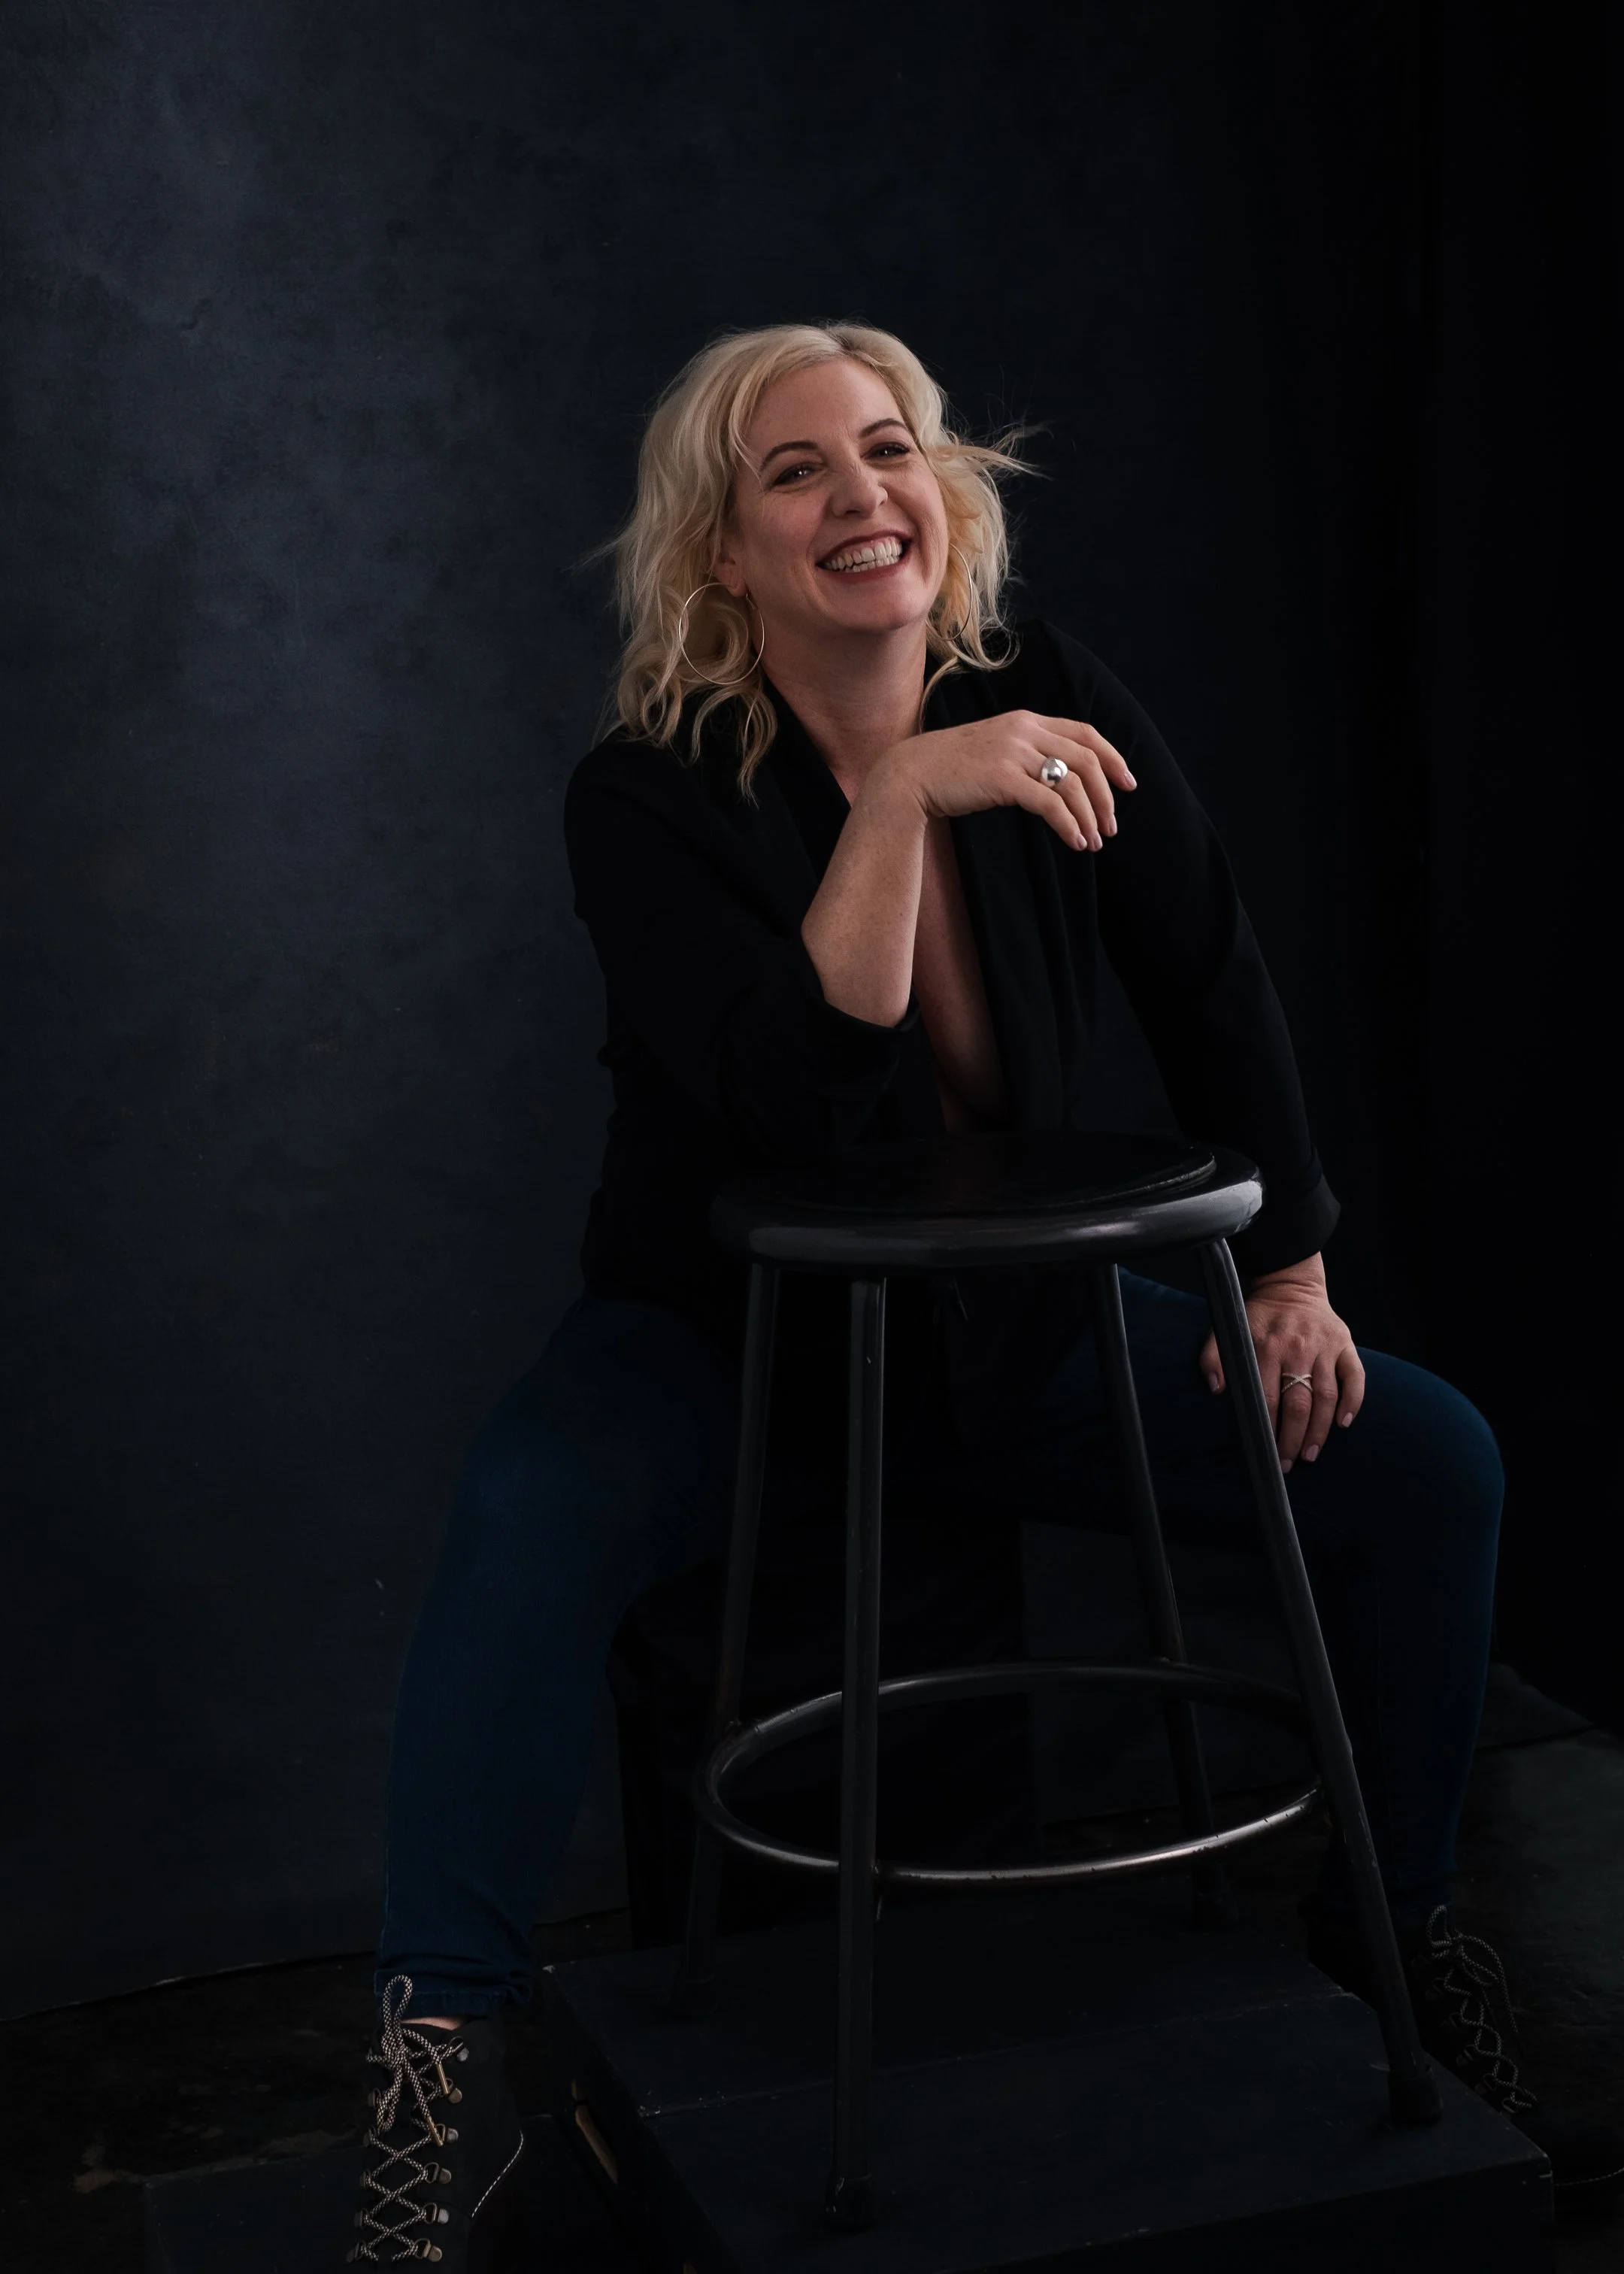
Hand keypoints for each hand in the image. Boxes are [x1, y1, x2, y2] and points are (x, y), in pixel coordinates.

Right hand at [869, 710, 1135, 851]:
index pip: (1085, 732)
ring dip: (1089, 816)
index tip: (1127, 784)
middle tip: (1111, 826)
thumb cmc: (951, 769)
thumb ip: (1026, 753)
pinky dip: (1069, 825)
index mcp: (1026, 720)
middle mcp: (1024, 730)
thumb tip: (1060, 779)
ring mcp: (1013, 753)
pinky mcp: (1002, 779)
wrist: (910, 774)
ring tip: (1092, 842)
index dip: (1112, 758)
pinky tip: (1074, 842)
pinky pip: (1049, 804)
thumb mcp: (995, 749)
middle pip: (1086, 759)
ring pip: (1071, 784)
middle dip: (1106, 796)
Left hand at [1197, 1254, 1364, 1470]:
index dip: (1267, 1428)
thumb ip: (1214, 1356)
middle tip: (1290, 1463)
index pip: (1267, 1398)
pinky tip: (1344, 1423)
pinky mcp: (1345, 1343)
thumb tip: (1216, 1389)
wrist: (1290, 1286)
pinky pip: (1355, 1376)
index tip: (1266, 1452)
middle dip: (1293, 1438)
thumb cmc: (1257, 1315)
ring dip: (1320, 1429)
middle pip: (1298, 1403)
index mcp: (1266, 1346)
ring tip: (1311, 1454)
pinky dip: (1353, 1401)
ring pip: (1325, 1395)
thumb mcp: (1229, 1328)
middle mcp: (1297, 1347)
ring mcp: (1324, 1346)